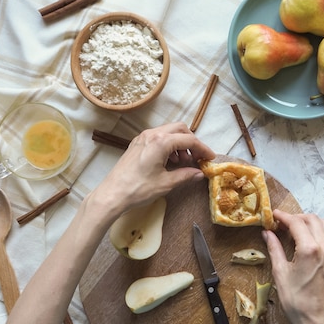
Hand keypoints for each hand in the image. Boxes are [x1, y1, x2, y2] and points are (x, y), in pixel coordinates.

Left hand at [92, 122, 214, 216]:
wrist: (112, 194)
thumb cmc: (138, 189)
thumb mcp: (166, 183)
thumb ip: (185, 175)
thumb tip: (199, 173)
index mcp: (160, 142)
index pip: (189, 139)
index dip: (203, 148)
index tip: (210, 158)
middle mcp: (151, 134)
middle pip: (180, 129)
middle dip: (192, 142)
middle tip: (197, 158)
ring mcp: (142, 138)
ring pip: (168, 132)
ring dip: (180, 143)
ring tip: (183, 162)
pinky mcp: (137, 144)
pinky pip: (158, 137)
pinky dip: (169, 145)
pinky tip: (170, 161)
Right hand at [262, 209, 323, 323]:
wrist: (315, 317)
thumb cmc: (295, 299)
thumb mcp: (280, 272)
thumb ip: (274, 248)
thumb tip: (267, 233)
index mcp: (309, 249)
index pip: (296, 223)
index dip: (284, 216)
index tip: (274, 215)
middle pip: (312, 219)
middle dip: (296, 217)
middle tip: (282, 223)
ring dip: (309, 222)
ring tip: (294, 229)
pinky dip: (318, 231)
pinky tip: (306, 239)